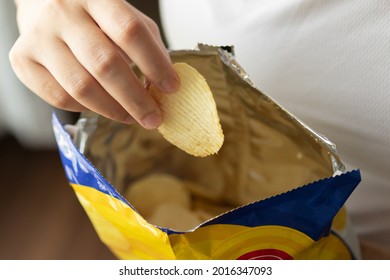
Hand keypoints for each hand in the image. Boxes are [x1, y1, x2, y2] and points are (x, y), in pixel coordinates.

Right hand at [9, 0, 178, 128]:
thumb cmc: (93, 17)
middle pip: (104, 64)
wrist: (44, 6)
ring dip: (113, 110)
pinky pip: (59, 97)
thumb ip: (147, 46)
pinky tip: (102, 108)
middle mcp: (63, 13)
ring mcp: (39, 36)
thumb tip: (164, 86)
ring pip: (81, 86)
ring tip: (131, 117)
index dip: (154, 64)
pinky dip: (86, 109)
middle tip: (154, 118)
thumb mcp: (125, 19)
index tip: (171, 88)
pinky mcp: (23, 59)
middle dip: (135, 99)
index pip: (129, 31)